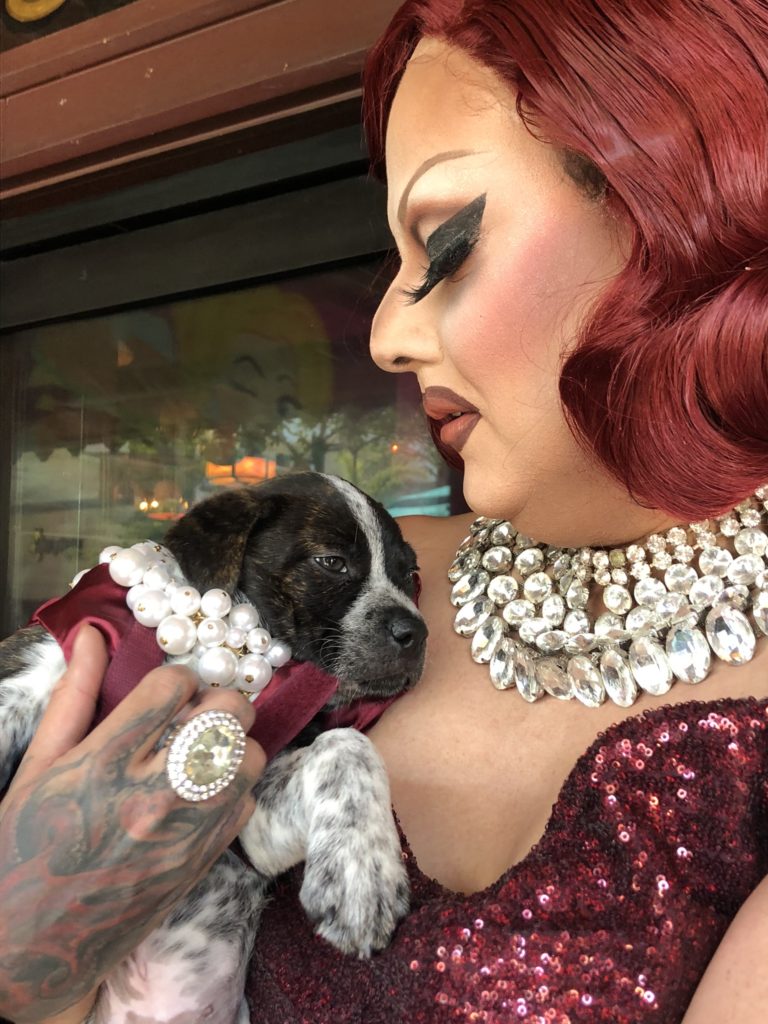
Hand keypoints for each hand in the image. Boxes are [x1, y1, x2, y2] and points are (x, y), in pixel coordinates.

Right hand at [0, 625, 265, 1023]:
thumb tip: (94, 635)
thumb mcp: (39, 767)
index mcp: (106, 762)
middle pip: (228, 712)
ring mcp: (187, 829)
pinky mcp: (204, 860)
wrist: (31, 946)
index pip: (174, 686)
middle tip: (188, 716)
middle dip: (213, 702)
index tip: (164, 692)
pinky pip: (248, 800)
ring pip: (250, 754)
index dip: (173, 679)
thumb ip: (74, 696)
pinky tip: (200, 792)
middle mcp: (155, 792)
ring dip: (230, 744)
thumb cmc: (24, 850)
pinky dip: (234, 787)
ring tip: (197, 753)